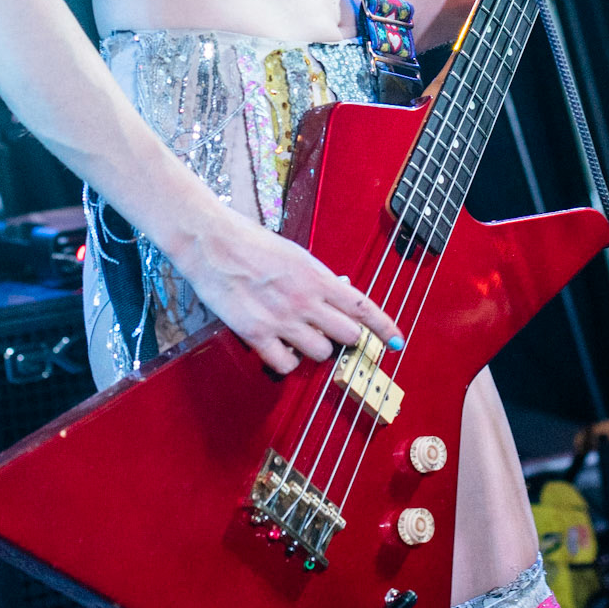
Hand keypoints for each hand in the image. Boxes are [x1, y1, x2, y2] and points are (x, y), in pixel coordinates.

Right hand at [170, 208, 404, 376]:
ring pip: (321, 353)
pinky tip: (278, 348)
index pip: (363, 307)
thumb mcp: (295, 255)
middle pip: (348, 336)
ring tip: (297, 334)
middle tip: (329, 330)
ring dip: (313, 348)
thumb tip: (342, 290)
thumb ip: (320, 278)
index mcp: (318, 276)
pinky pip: (286, 364)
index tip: (397, 341)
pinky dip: (286, 361)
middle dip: (343, 336)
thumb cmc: (251, 243)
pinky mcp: (257, 334)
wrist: (212, 243)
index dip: (385, 328)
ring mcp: (282, 320)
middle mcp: (305, 300)